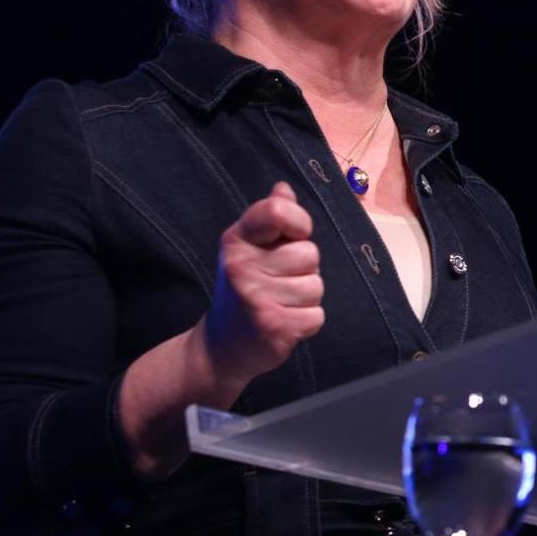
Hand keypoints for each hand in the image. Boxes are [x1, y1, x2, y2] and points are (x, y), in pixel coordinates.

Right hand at [204, 182, 324, 387]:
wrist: (220, 347)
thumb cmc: (243, 290)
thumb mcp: (248, 249)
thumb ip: (269, 218)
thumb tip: (283, 188)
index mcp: (237, 240)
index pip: (278, 212)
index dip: (299, 223)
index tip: (292, 237)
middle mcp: (241, 266)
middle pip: (310, 253)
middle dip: (304, 270)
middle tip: (278, 283)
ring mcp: (256, 297)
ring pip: (316, 286)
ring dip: (305, 299)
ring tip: (280, 303)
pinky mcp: (273, 326)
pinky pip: (316, 316)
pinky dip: (306, 322)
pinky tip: (283, 323)